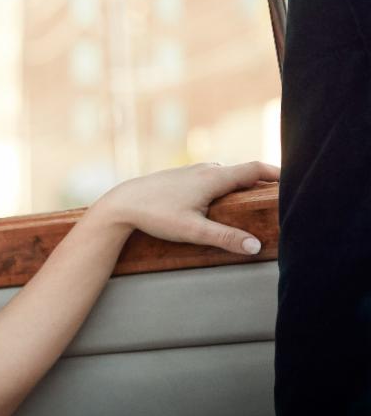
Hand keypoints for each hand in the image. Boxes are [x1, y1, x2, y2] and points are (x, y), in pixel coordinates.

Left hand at [90, 161, 280, 254]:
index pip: (255, 170)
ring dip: (242, 183)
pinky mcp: (179, 178)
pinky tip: (223, 199)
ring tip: (256, 199)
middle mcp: (205, 170)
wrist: (121, 205)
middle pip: (243, 172)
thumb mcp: (192, 230)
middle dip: (262, 182)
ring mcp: (191, 172)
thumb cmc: (155, 215)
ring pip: (225, 175)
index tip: (295, 182)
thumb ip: (225, 237)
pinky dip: (224, 185)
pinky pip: (210, 178)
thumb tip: (256, 246)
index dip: (277, 175)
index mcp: (214, 178)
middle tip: (281, 196)